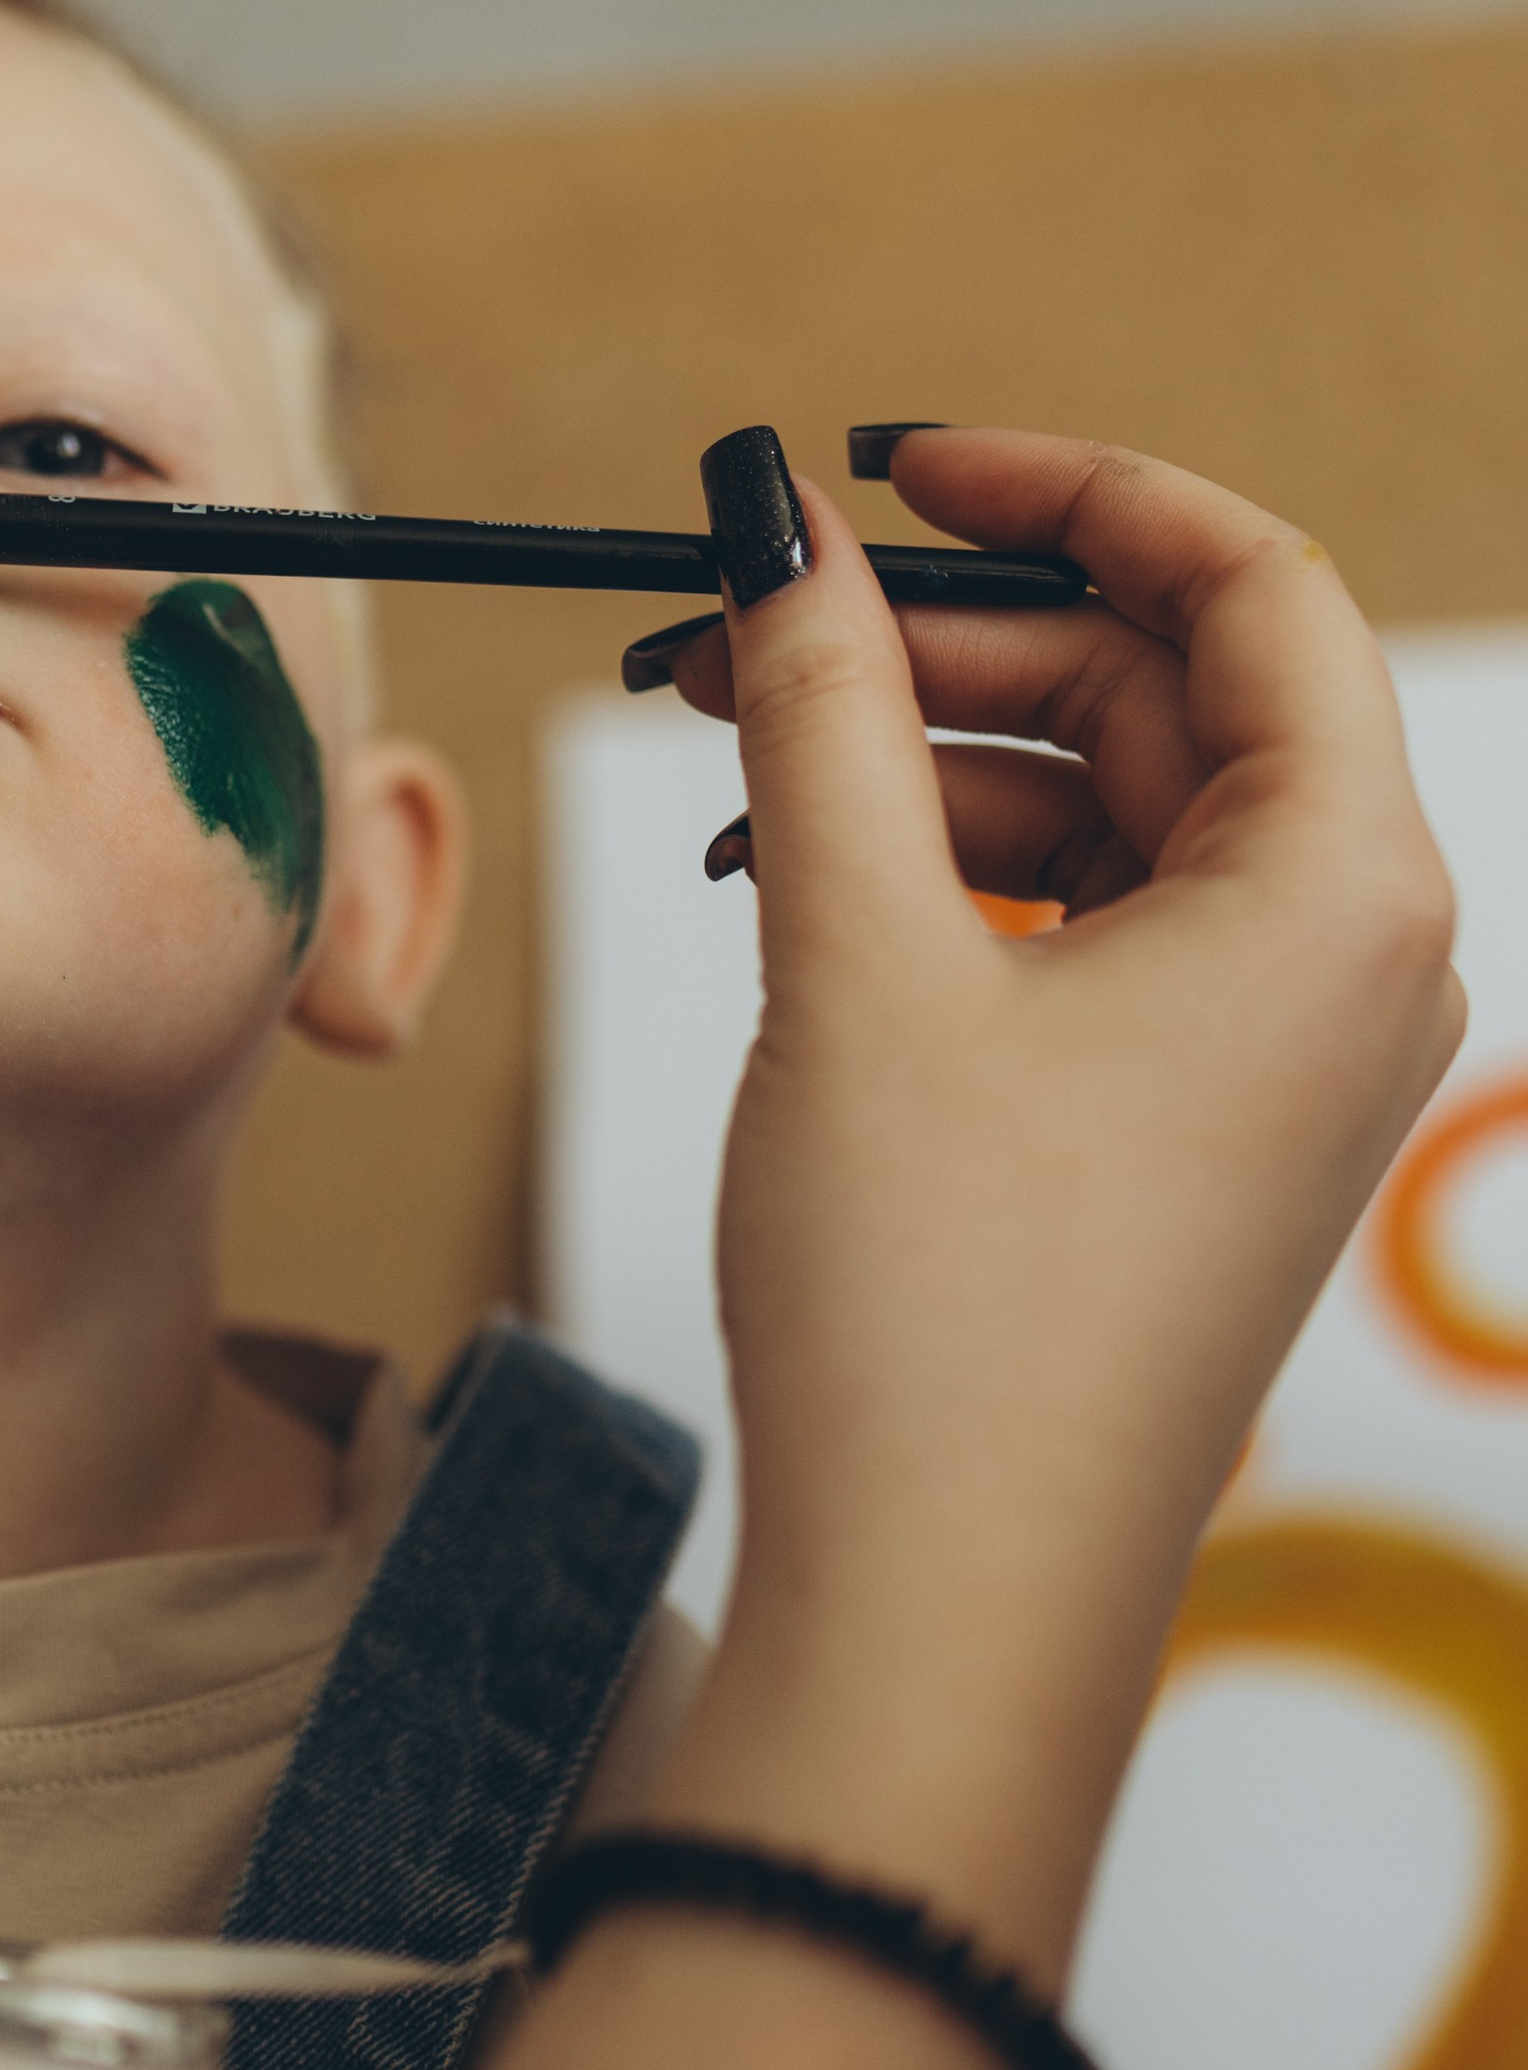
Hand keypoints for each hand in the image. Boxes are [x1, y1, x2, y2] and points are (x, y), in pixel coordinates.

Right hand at [665, 429, 1461, 1973]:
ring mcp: (1278, 1051)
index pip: (1245, 581)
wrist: (951, 1608)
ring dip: (916, 759)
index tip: (887, 462)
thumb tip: (775, 517)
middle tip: (730, 621)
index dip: (1062, 487)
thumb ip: (820, 705)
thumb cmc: (943, 1304)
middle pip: (1160, 691)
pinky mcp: (1193, 1125)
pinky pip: (1086, 925)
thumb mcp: (860, 954)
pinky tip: (792, 877)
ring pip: (1106, 809)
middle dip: (936, 640)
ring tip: (721, 754)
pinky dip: (944, 876)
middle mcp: (1348, 956)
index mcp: (1340, 886)